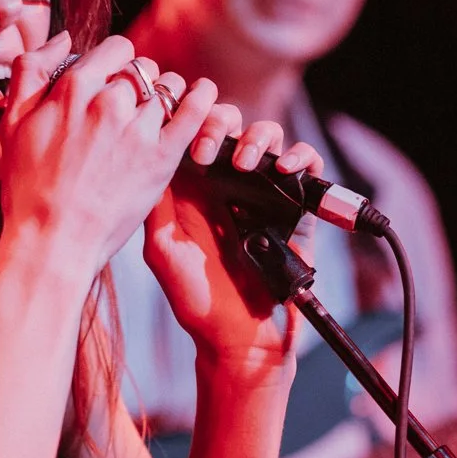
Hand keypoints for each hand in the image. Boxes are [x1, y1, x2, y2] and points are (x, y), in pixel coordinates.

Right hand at [0, 33, 226, 278]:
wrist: (52, 242)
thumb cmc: (28, 190)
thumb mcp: (12, 123)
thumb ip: (32, 71)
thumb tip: (62, 38)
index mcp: (72, 89)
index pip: (113, 50)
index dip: (115, 64)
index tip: (112, 83)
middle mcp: (108, 102)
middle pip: (141, 69)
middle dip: (139, 83)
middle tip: (131, 108)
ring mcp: (137, 129)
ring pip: (168, 87)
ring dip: (166, 94)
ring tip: (158, 113)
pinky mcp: (162, 157)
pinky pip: (195, 111)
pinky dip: (203, 98)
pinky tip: (204, 96)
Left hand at [144, 115, 324, 374]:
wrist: (240, 336)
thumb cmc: (196, 300)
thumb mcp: (162, 249)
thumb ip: (156, 204)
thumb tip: (150, 155)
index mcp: (193, 189)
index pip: (192, 132)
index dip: (188, 121)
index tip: (183, 141)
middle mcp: (227, 184)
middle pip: (229, 124)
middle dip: (220, 123)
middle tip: (209, 150)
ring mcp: (262, 192)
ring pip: (266, 136)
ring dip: (256, 137)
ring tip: (245, 163)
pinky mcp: (296, 207)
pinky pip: (305, 164)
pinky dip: (299, 156)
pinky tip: (286, 168)